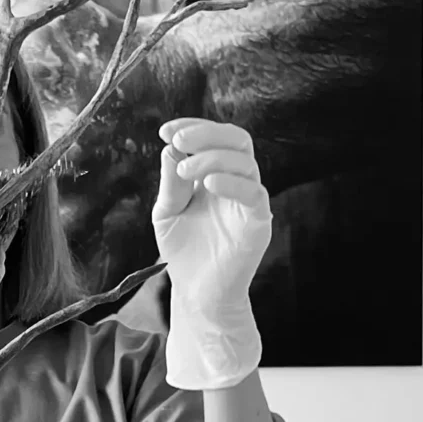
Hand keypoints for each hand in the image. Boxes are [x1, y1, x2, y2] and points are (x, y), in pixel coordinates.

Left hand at [152, 118, 271, 389]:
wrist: (196, 294)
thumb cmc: (183, 251)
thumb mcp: (167, 211)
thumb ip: (171, 182)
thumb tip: (171, 147)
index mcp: (216, 174)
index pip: (215, 138)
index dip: (193, 127)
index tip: (165, 130)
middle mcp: (237, 183)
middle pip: (237, 140)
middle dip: (206, 134)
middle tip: (178, 140)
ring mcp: (249, 201)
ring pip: (245, 162)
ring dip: (212, 157)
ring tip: (184, 171)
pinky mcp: (258, 223)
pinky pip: (254, 193)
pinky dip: (233, 182)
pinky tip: (208, 184)